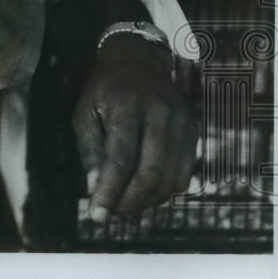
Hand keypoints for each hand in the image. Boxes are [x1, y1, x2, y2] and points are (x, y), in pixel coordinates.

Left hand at [72, 34, 197, 220]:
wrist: (137, 62)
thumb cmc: (104, 93)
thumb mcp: (85, 114)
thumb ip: (90, 152)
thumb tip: (96, 191)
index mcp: (127, 105)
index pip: (120, 159)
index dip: (109, 192)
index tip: (96, 216)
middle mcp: (160, 113)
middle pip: (151, 172)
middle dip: (130, 201)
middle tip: (112, 215)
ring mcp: (181, 122)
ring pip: (170, 177)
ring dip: (148, 201)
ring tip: (125, 207)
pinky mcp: (192, 131)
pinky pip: (184, 172)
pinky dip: (165, 191)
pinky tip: (145, 194)